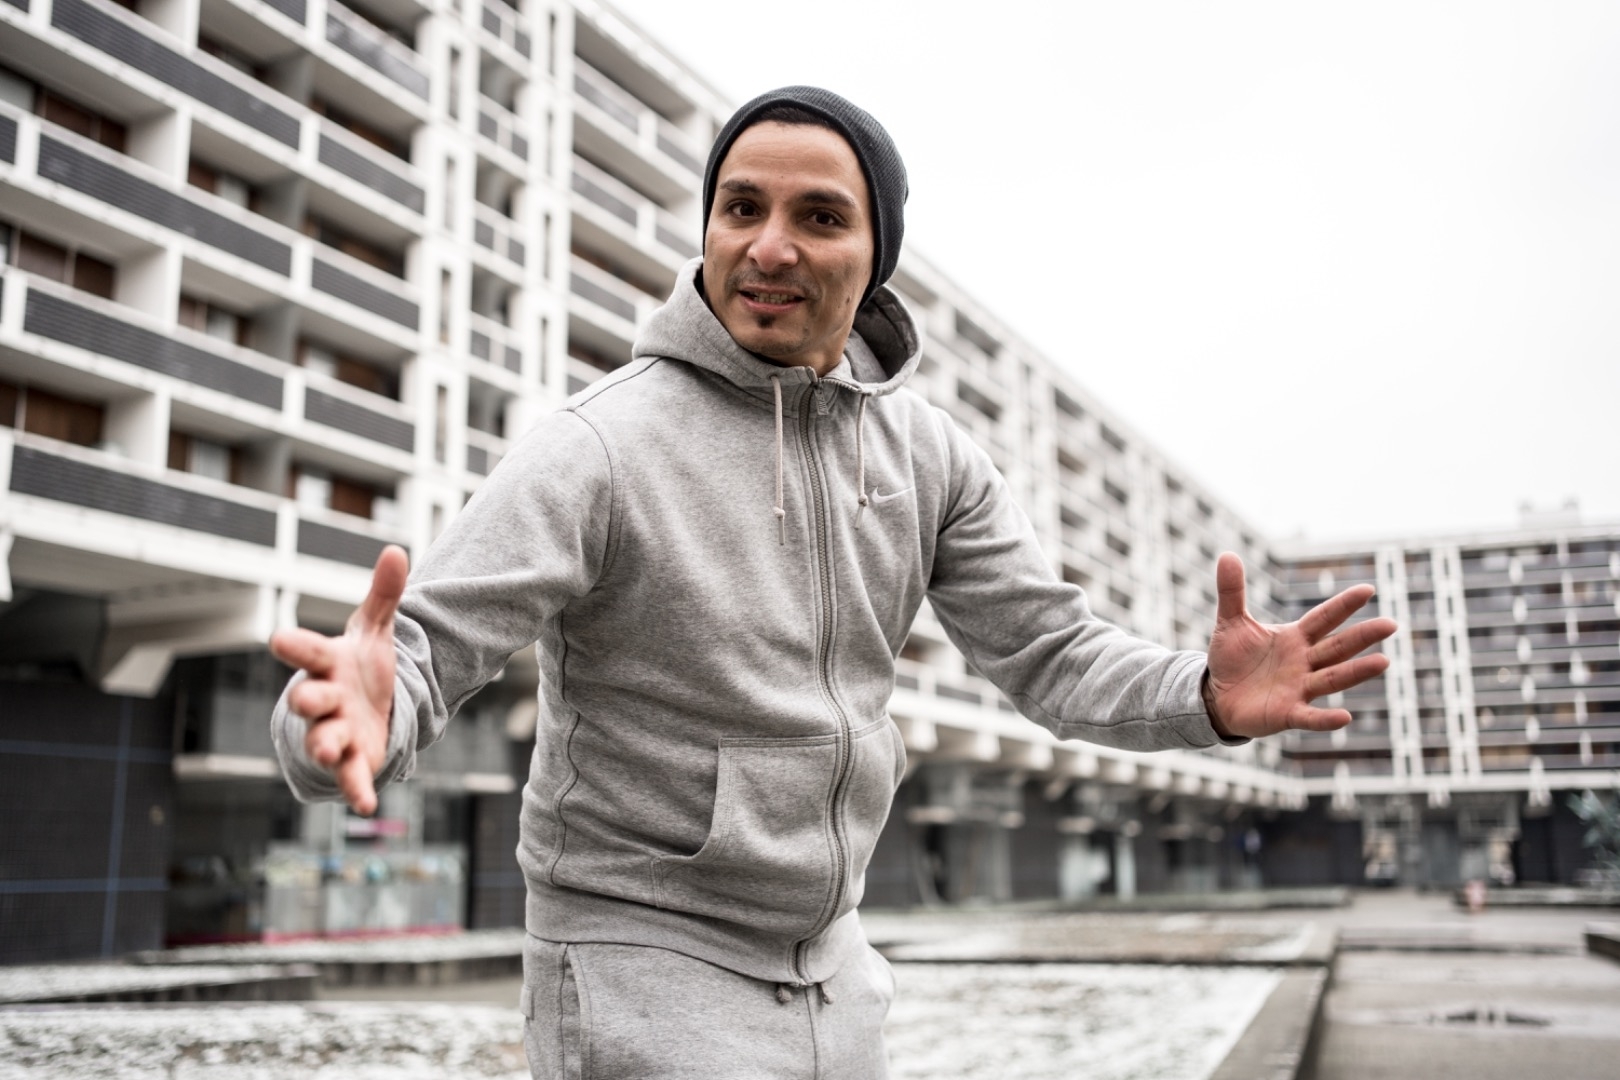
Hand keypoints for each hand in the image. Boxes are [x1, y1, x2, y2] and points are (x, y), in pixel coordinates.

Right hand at [269, 545, 407, 814]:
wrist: (365, 708)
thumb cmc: (360, 667)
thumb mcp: (374, 630)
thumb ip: (383, 594)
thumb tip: (397, 551)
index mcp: (327, 663)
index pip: (307, 651)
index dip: (295, 646)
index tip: (278, 639)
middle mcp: (325, 698)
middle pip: (308, 698)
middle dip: (307, 699)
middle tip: (306, 698)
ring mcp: (336, 730)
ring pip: (324, 739)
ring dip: (325, 744)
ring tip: (330, 749)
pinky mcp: (355, 758)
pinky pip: (352, 776)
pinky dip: (356, 790)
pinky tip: (367, 804)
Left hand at [1204, 552, 1395, 739]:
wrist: (1217, 697)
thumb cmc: (1232, 659)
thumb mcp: (1231, 622)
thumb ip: (1232, 591)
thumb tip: (1227, 554)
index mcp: (1295, 638)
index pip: (1323, 618)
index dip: (1343, 605)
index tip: (1368, 589)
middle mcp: (1304, 662)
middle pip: (1338, 647)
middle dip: (1363, 636)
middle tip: (1391, 624)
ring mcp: (1299, 688)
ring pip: (1332, 678)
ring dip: (1356, 672)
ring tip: (1384, 662)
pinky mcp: (1287, 713)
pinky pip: (1310, 716)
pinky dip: (1326, 719)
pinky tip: (1345, 718)